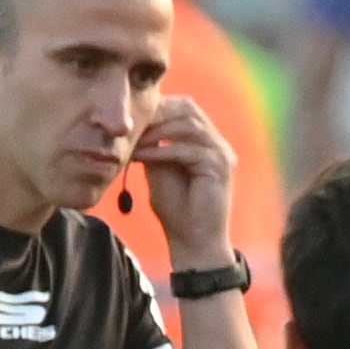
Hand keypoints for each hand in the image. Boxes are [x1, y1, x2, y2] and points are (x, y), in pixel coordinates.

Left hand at [130, 90, 238, 269]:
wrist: (193, 241)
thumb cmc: (176, 209)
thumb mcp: (158, 168)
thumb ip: (153, 145)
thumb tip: (133, 123)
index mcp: (205, 140)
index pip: (182, 108)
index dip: (156, 107)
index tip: (127, 114)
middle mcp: (217, 142)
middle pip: (188, 108)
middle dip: (156, 112)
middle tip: (129, 120)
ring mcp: (222, 154)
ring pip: (188, 124)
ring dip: (156, 130)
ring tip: (133, 138)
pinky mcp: (220, 167)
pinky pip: (188, 149)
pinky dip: (162, 150)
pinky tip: (142, 156)